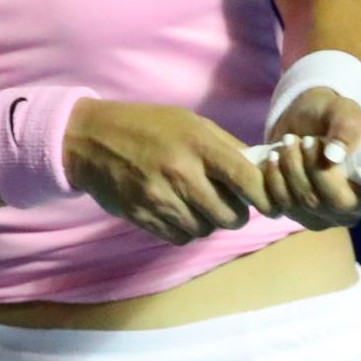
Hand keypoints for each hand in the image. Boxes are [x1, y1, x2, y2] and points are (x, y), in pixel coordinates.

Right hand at [61, 98, 277, 245]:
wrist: (91, 139)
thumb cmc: (147, 126)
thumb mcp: (190, 122)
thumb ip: (226, 147)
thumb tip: (261, 170)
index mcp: (198, 143)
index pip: (247, 179)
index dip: (265, 197)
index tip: (269, 203)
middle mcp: (181, 172)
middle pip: (230, 216)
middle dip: (235, 213)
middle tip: (227, 202)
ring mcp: (160, 198)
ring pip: (206, 230)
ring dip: (208, 221)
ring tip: (196, 203)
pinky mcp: (143, 217)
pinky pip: (180, 238)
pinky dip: (185, 230)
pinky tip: (177, 211)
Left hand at [261, 88, 360, 230]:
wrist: (301, 123)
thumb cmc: (332, 115)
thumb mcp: (342, 109)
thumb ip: (345, 125)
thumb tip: (335, 154)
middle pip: (343, 205)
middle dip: (317, 170)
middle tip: (306, 141)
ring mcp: (335, 217)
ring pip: (311, 206)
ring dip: (292, 170)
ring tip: (288, 143)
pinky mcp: (305, 218)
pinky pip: (285, 209)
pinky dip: (274, 181)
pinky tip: (274, 160)